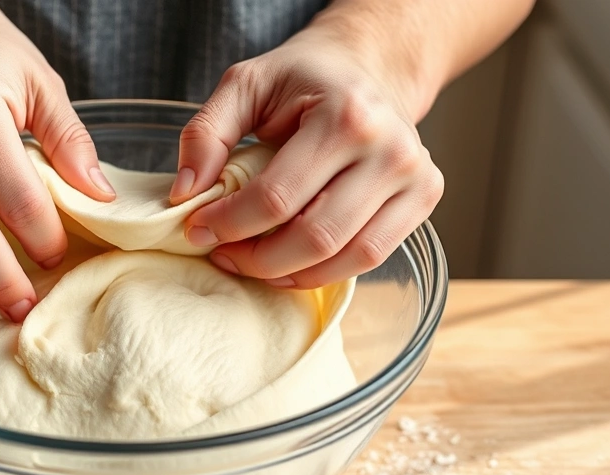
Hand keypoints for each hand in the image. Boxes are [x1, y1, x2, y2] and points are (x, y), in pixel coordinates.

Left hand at [171, 27, 443, 288]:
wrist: (371, 67)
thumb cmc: (305, 78)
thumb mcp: (245, 85)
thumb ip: (207, 133)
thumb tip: (185, 193)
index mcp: (347, 116)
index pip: (277, 197)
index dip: (230, 224)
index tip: (197, 230)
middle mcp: (391, 149)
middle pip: (315, 236)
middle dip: (257, 258)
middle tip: (222, 254)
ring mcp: (415, 178)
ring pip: (346, 258)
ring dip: (289, 273)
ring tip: (251, 261)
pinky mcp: (424, 198)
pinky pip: (370, 257)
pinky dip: (323, 272)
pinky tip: (289, 265)